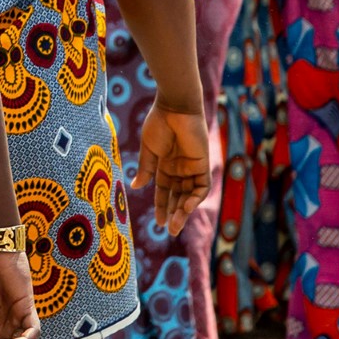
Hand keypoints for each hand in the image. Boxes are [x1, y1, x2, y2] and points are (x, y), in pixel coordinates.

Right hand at [133, 104, 209, 236]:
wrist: (174, 108)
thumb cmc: (158, 124)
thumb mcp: (149, 149)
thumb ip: (145, 169)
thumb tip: (136, 187)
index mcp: (164, 166)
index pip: (164, 192)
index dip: (161, 206)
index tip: (158, 223)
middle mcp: (179, 170)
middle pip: (178, 197)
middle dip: (174, 214)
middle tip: (170, 231)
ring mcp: (191, 168)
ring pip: (189, 196)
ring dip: (183, 211)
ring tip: (176, 225)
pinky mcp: (202, 165)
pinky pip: (201, 187)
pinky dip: (195, 198)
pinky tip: (186, 207)